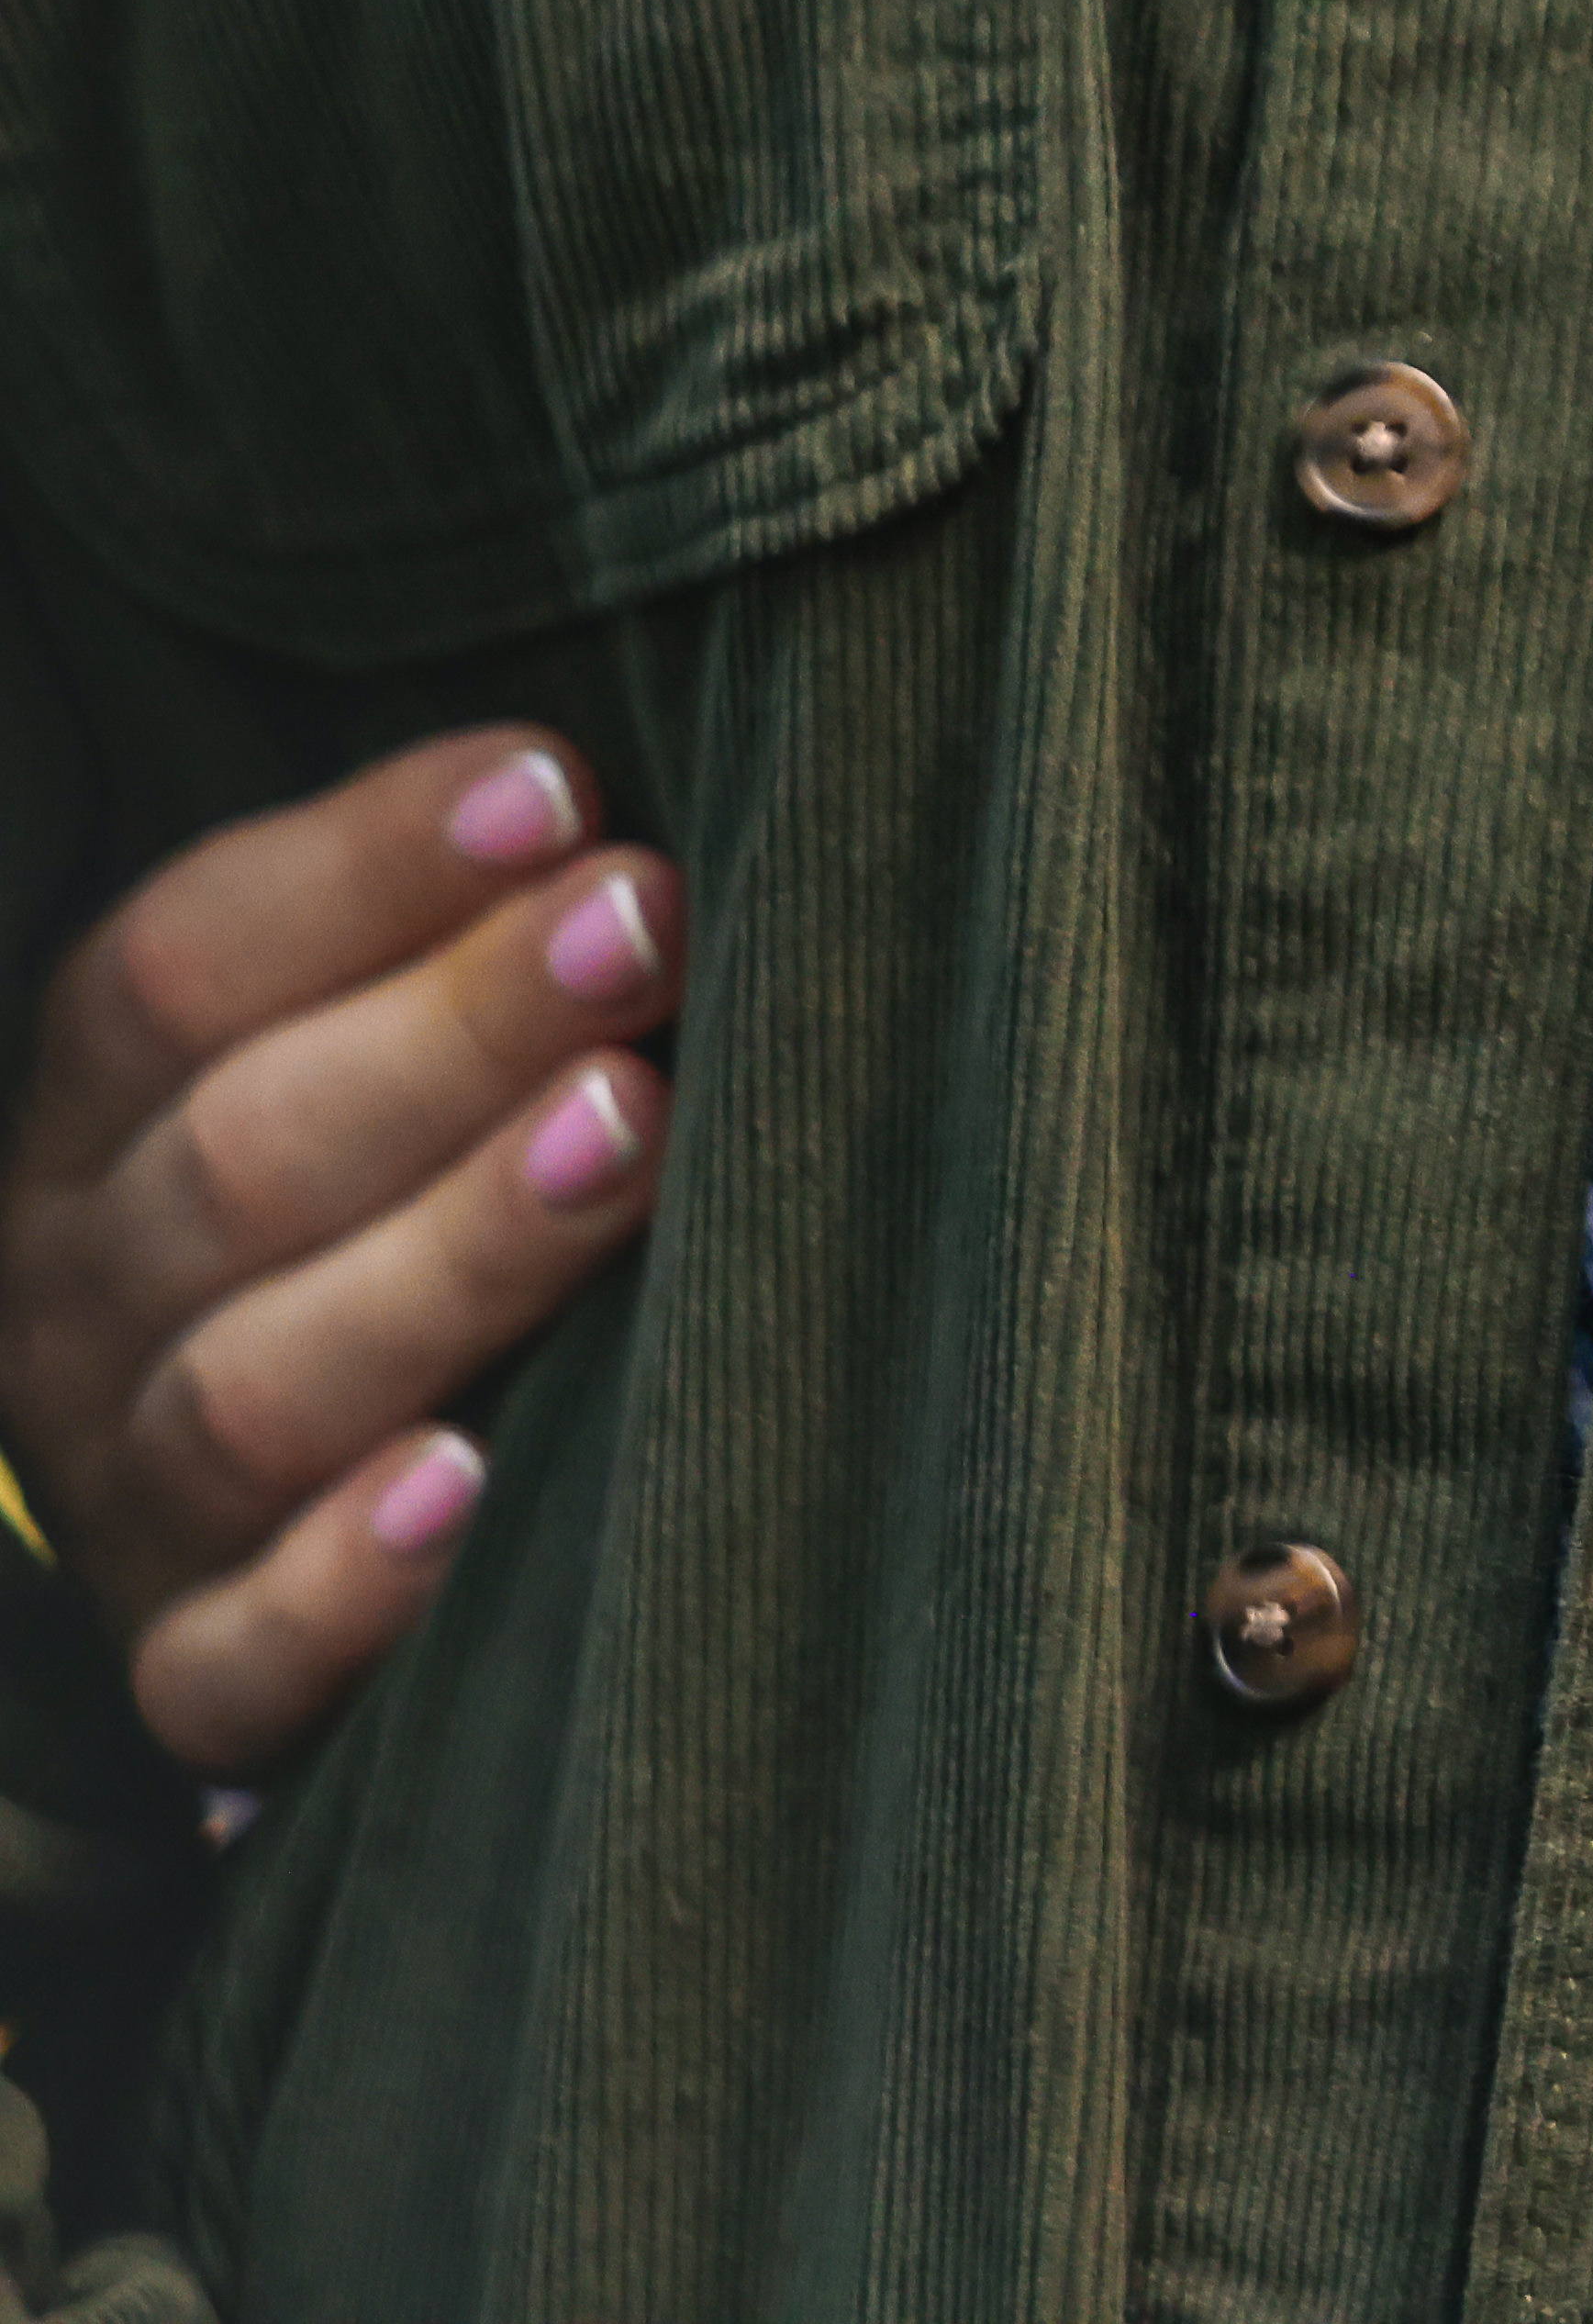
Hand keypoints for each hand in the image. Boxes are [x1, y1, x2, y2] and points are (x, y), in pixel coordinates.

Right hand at [0, 731, 677, 1776]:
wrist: (247, 1519)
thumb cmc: (370, 1201)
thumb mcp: (349, 1051)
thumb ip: (450, 942)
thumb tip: (617, 821)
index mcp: (96, 1119)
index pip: (177, 965)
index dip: (366, 867)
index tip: (562, 785)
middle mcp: (78, 1303)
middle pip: (239, 1157)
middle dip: (457, 1031)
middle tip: (644, 925)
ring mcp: (130, 1496)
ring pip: (259, 1385)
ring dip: (455, 1251)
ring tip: (635, 1131)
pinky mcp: (192, 1676)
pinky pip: (240, 1652)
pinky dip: (350, 1577)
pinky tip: (473, 1486)